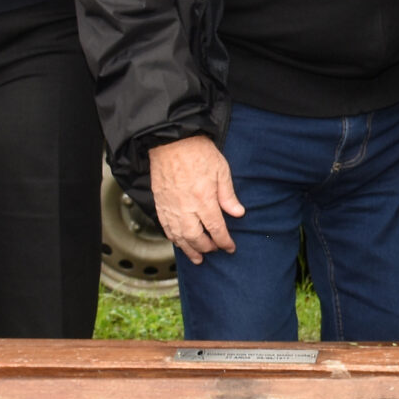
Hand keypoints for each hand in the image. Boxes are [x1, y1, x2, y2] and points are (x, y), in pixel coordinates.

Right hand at [148, 135, 244, 262]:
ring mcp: (171, 207)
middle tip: (214, 250)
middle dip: (207, 248)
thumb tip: (238, 213)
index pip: (217, 229)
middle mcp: (186, 208)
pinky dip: (174, 238)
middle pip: (197, 238)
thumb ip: (228, 195)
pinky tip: (179, 242)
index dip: (224, 242)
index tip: (230, 247)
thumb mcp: (221, 170)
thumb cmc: (198, 151)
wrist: (170, 140)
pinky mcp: (160, 204)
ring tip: (197, 258)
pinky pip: (166, 228)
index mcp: (204, 200)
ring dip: (189, 250)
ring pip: (180, 237)